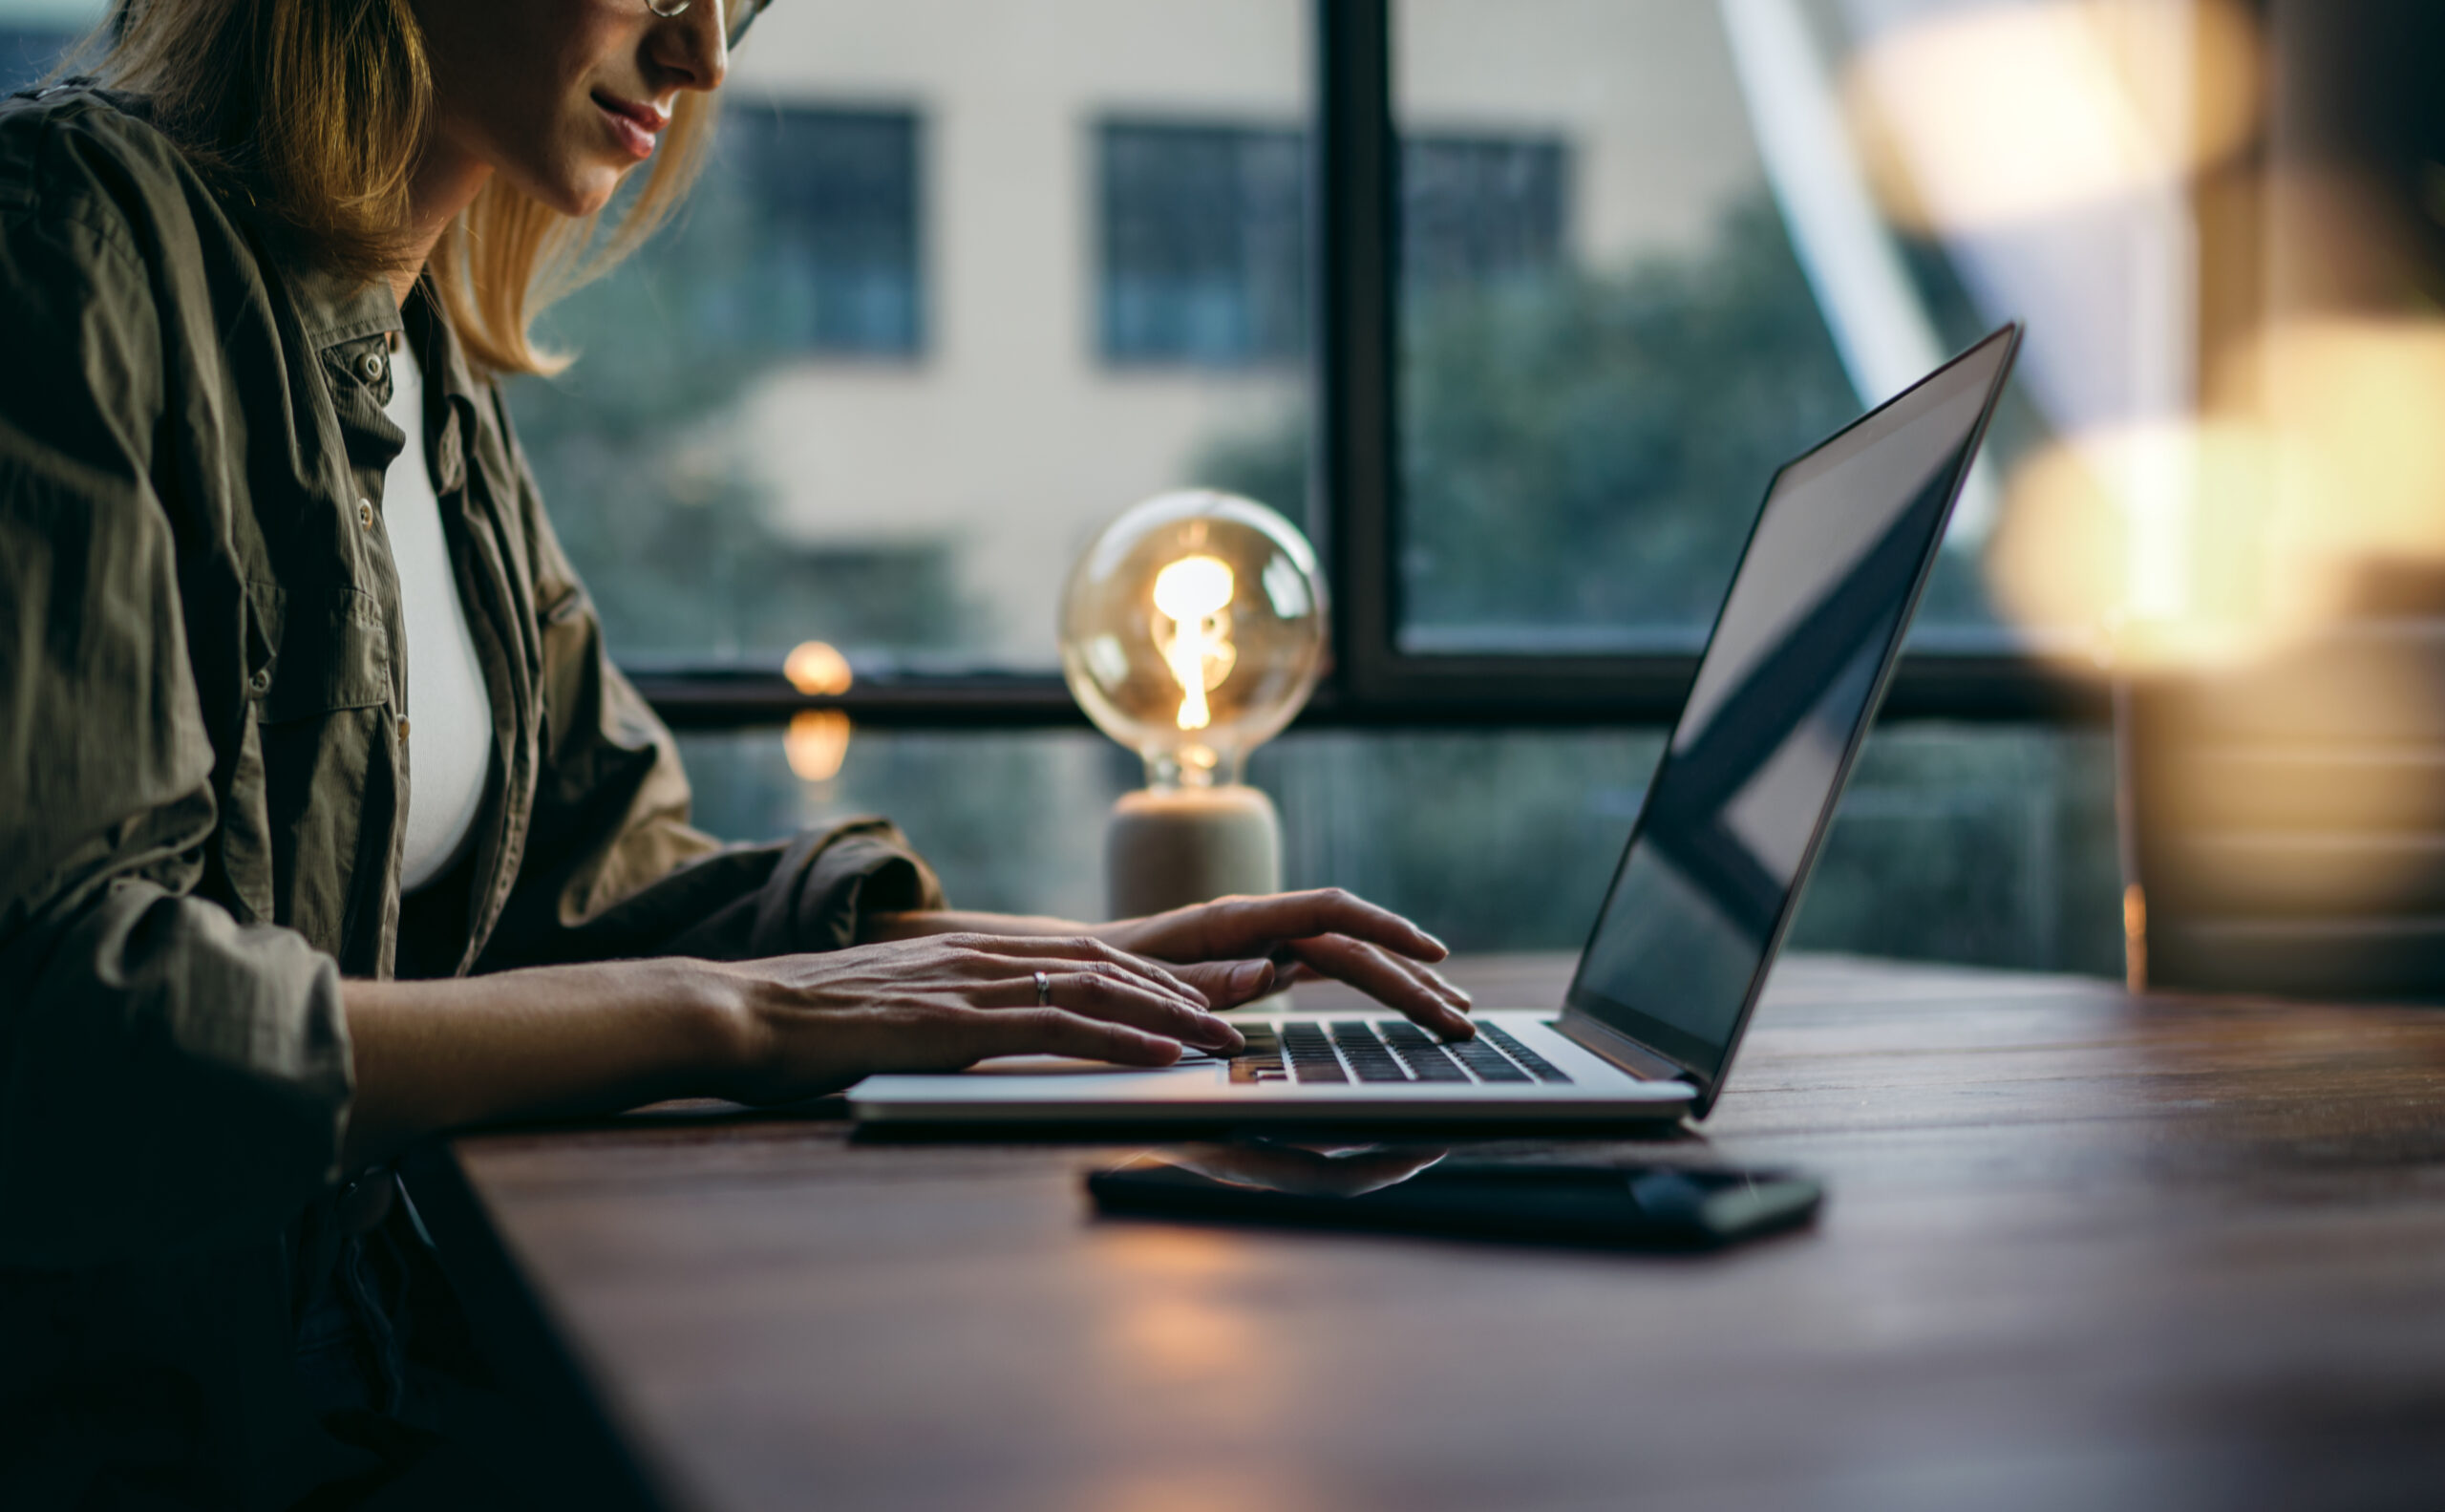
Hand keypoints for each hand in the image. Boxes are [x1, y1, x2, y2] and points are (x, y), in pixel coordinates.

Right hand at [710, 933, 1261, 1104]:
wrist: (738, 1012)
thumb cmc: (805, 1026)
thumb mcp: (896, 1011)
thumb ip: (949, 1014)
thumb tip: (978, 1038)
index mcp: (973, 952)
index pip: (1087, 956)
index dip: (1155, 977)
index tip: (1204, 998)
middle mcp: (985, 956)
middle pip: (1112, 964)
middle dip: (1186, 990)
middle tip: (1243, 1013)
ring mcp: (974, 985)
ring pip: (1101, 989)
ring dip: (1173, 1017)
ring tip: (1223, 1041)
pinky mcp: (959, 1023)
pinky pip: (1060, 1027)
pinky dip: (1122, 1041)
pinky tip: (1164, 1058)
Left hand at [1098, 888, 1472, 1036]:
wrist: (1086, 967)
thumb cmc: (1109, 973)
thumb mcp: (1145, 981)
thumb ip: (1204, 980)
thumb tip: (1270, 972)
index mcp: (1235, 918)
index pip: (1326, 912)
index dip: (1383, 927)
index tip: (1433, 953)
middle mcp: (1263, 926)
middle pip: (1354, 946)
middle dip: (1412, 982)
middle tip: (1463, 1019)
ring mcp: (1272, 943)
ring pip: (1353, 960)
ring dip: (1406, 987)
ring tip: (1458, 1016)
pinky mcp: (1272, 962)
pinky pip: (1335, 972)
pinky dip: (1376, 987)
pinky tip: (1414, 1002)